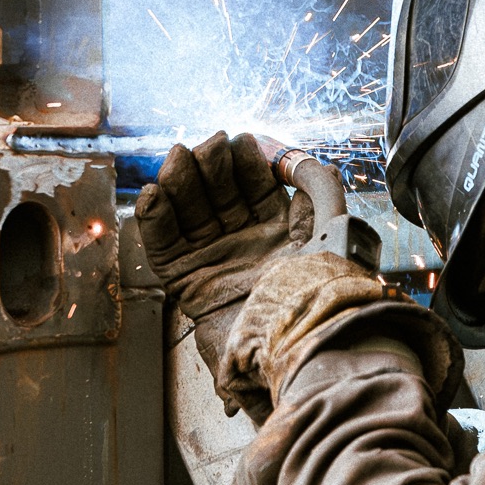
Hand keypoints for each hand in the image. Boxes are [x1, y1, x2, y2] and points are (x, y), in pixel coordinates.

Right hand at [134, 132, 311, 414]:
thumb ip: (320, 190)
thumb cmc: (320, 290)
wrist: (296, 343)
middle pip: (219, 196)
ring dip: (180, 184)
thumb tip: (299, 159)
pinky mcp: (188, 284)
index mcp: (280, 234)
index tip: (241, 141)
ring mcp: (215, 263)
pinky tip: (152, 193)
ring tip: (177, 158)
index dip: (247, 164)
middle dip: (210, 167)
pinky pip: (164, 247)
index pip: (256, 188)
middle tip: (206, 145)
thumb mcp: (332, 230)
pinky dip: (154, 221)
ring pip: (189, 214)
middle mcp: (245, 246)